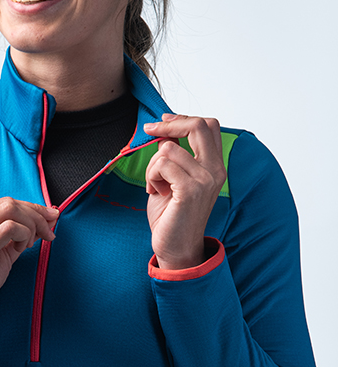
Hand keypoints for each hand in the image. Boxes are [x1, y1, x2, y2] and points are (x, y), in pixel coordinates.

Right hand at [0, 198, 58, 338]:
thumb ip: (18, 232)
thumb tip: (47, 217)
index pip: (5, 202)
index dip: (33, 208)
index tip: (51, 217)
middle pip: (10, 204)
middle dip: (37, 216)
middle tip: (48, 233)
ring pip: (10, 211)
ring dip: (31, 226)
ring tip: (29, 245)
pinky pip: (9, 228)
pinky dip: (23, 235)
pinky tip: (21, 249)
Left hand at [143, 114, 225, 269]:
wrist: (176, 248)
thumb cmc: (173, 214)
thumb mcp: (176, 178)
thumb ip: (177, 155)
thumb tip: (165, 132)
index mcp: (215, 166)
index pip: (208, 125)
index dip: (183, 119)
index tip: (163, 121)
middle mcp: (215, 170)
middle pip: (198, 125)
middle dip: (169, 124)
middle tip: (150, 130)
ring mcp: (205, 180)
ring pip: (168, 148)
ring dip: (152, 165)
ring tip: (155, 184)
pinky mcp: (190, 190)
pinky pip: (162, 163)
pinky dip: (151, 176)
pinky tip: (156, 192)